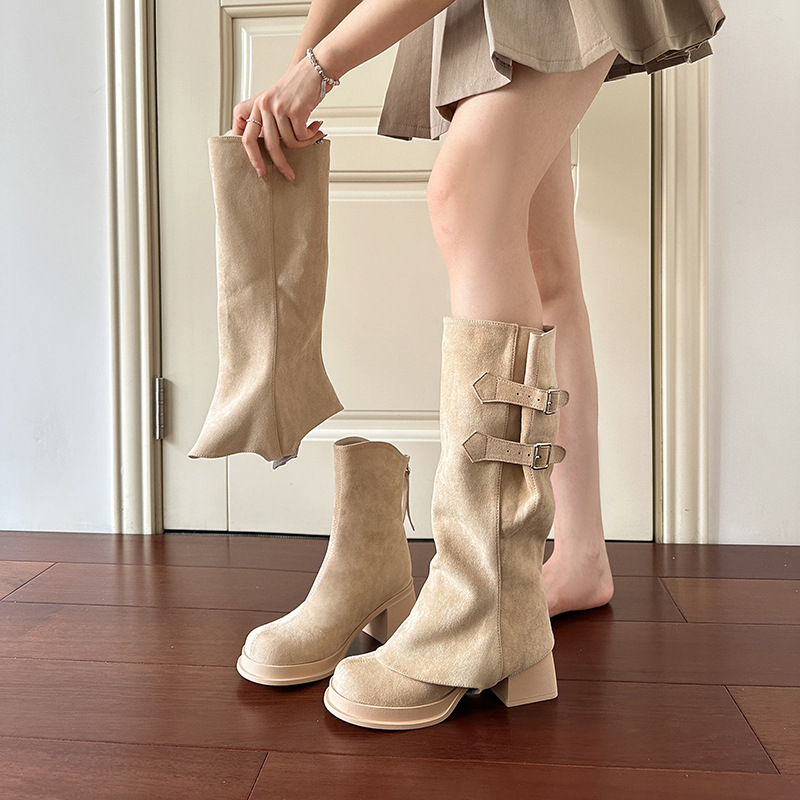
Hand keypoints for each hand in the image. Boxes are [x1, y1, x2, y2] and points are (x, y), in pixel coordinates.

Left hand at [232, 56, 330, 181]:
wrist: (314, 70)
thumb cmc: (297, 89)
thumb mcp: (275, 103)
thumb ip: (268, 123)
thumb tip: (270, 151)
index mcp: (256, 106)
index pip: (246, 137)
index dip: (252, 157)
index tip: (260, 171)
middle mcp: (263, 106)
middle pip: (268, 146)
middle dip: (279, 164)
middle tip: (288, 175)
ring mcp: (277, 108)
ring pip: (289, 142)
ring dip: (304, 143)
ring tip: (312, 134)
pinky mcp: (293, 110)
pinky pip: (302, 136)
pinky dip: (311, 136)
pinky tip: (315, 127)